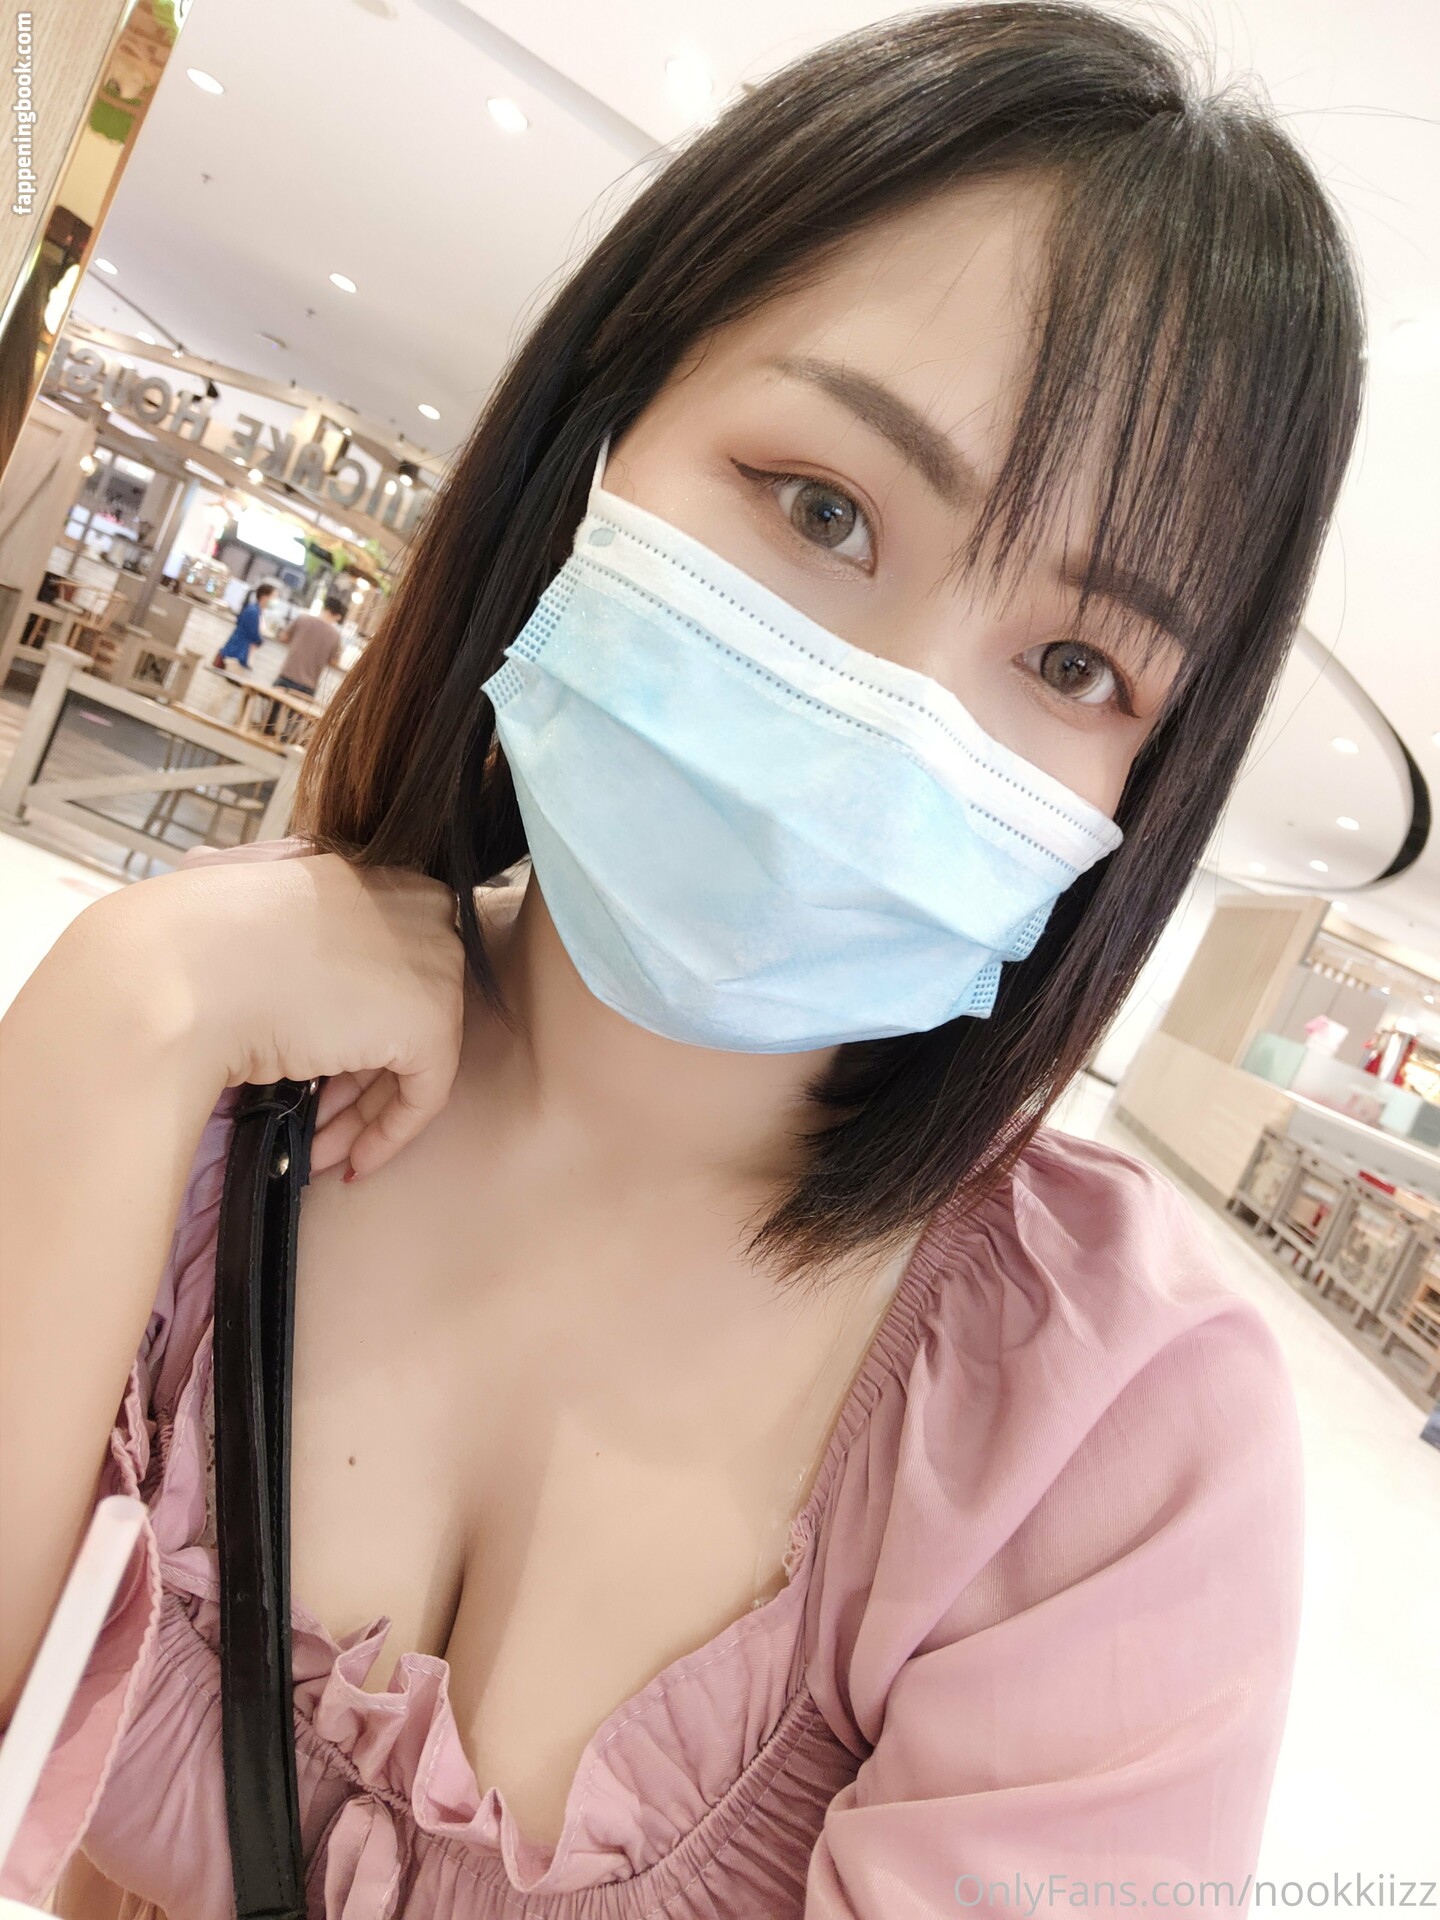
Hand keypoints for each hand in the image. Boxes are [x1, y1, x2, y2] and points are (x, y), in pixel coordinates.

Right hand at [100, 850, 467, 1178]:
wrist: (185, 973)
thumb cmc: (202, 944)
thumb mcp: (265, 918)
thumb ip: (305, 936)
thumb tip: (287, 947)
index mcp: (380, 871)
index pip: (388, 967)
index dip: (356, 1028)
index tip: (323, 1074)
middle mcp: (423, 910)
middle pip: (402, 1014)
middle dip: (360, 1080)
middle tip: (320, 1126)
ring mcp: (435, 963)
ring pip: (414, 1058)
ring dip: (362, 1114)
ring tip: (320, 1150)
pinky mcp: (434, 1021)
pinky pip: (425, 1094)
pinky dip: (389, 1134)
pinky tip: (348, 1162)